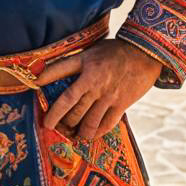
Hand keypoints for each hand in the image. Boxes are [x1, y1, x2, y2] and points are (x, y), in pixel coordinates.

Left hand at [38, 39, 162, 141]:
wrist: (145, 52)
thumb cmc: (115, 50)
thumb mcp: (91, 51)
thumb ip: (73, 63)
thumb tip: (49, 74)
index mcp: (85, 65)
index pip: (60, 78)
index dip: (47, 92)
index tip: (39, 103)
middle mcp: (94, 82)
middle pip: (71, 108)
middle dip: (59, 121)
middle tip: (52, 126)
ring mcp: (108, 95)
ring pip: (87, 121)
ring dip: (76, 131)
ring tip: (70, 134)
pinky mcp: (122, 104)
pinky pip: (106, 124)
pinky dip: (96, 133)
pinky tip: (90, 135)